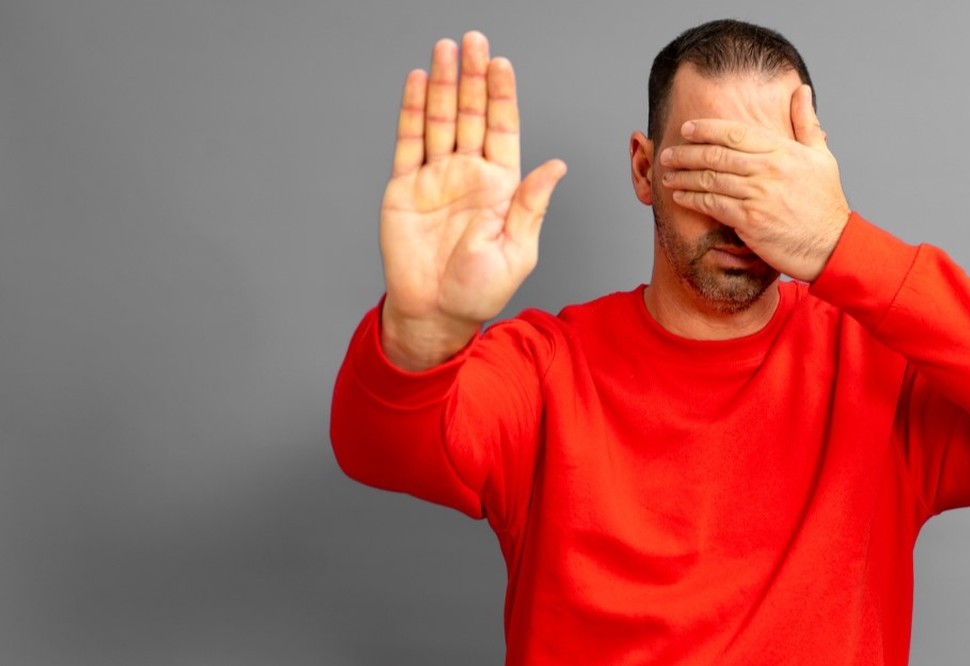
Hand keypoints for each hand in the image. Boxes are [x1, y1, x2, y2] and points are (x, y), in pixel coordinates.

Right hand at [379, 32, 565, 368]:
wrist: (434, 314)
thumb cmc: (479, 290)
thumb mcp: (516, 251)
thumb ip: (531, 206)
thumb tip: (556, 167)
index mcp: (501, 186)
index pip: (503, 129)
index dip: (502, 96)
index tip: (501, 65)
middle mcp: (469, 173)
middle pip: (471, 114)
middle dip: (473, 77)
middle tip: (473, 40)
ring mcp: (436, 177)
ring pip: (440, 120)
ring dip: (443, 85)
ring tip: (445, 50)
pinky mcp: (405, 188)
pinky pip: (409, 142)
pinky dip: (413, 111)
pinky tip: (418, 82)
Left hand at [658, 85, 847, 281]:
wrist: (832, 245)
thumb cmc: (826, 203)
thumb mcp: (822, 157)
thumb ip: (806, 123)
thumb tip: (801, 91)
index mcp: (783, 151)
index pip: (736, 132)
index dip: (706, 129)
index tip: (687, 129)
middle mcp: (768, 169)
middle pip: (716, 155)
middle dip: (686, 153)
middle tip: (668, 152)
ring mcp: (758, 195)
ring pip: (710, 179)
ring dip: (684, 176)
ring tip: (667, 174)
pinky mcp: (749, 220)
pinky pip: (713, 205)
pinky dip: (693, 199)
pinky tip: (680, 196)